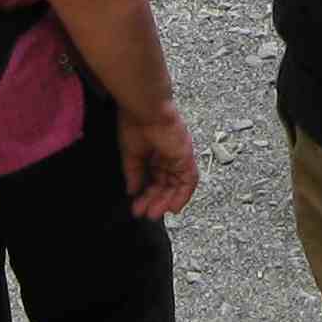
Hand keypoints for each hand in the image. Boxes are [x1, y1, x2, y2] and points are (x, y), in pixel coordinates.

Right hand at [114, 101, 200, 217]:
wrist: (145, 109)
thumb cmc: (136, 122)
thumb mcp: (131, 154)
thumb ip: (134, 174)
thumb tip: (133, 190)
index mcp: (155, 152)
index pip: (154, 179)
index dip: (146, 194)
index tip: (137, 207)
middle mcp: (168, 155)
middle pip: (166, 184)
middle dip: (155, 200)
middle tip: (146, 213)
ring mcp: (178, 156)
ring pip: (177, 185)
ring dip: (166, 201)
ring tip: (155, 213)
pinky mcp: (186, 156)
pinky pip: (189, 180)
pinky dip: (183, 194)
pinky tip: (174, 206)